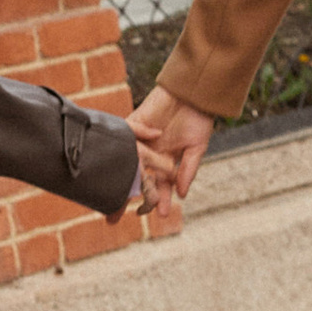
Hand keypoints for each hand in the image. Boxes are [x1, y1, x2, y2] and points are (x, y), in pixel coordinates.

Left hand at [130, 88, 215, 208]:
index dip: (161, 201)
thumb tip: (181, 195)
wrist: (192, 92)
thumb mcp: (197, 148)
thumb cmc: (197, 119)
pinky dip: (123, 152)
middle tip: (118, 218)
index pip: (161, 186)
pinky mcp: (132, 126)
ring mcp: (140, 142)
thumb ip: (188, 170)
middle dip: (130, 199)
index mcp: (166, 162)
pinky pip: (124, 139)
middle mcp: (151, 155)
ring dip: (121, 181)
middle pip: (138, 180)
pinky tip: (118, 167)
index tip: (163, 216)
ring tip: (114, 198)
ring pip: (127, 165)